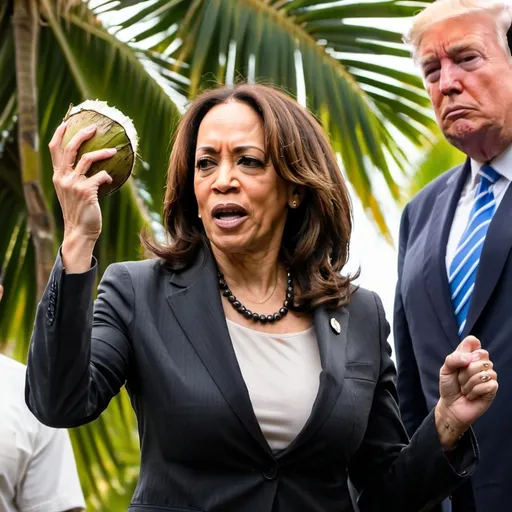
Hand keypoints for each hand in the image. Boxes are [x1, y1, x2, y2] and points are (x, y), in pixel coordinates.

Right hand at [50, 121, 115, 242]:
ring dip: (103, 152)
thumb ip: (75, 179)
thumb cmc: (80, 212)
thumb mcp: (71, 193)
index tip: (66, 121)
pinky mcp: (86, 191)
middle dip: (82, 135)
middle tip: (94, 128)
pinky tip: (110, 179)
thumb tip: (91, 166)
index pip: (54, 150)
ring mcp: (74, 184)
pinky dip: (108, 175)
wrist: (80, 231)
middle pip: (70, 148)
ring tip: (114, 150)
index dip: (59, 133)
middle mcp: (63, 178)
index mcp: (58, 176)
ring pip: (87, 159)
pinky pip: (101, 175)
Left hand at [435, 336, 497, 447]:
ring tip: (465, 388)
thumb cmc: (449, 386)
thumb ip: (454, 359)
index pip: (473, 341)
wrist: (450, 406)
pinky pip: (488, 384)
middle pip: (480, 356)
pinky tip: (471, 395)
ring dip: (468, 383)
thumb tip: (469, 358)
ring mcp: (489, 375)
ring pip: (483, 371)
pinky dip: (475, 391)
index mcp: (469, 355)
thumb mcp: (445, 369)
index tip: (459, 360)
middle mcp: (481, 363)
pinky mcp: (493, 388)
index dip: (466, 349)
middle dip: (465, 370)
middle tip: (460, 379)